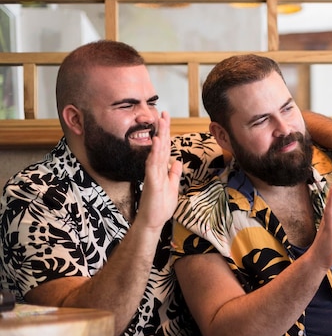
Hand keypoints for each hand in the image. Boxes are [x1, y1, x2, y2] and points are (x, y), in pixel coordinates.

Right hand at [136, 111, 182, 230]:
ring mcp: (153, 174)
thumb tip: (176, 162)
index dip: (167, 135)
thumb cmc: (160, 207)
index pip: (165, 149)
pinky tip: (157, 142)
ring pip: (156, 151)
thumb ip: (173, 174)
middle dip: (163, 129)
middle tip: (163, 113)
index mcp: (161, 170)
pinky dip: (155, 153)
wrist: (152, 222)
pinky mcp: (151, 182)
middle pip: (161, 146)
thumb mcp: (172, 187)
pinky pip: (153, 164)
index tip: (167, 120)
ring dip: (159, 136)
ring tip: (160, 121)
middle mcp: (156, 169)